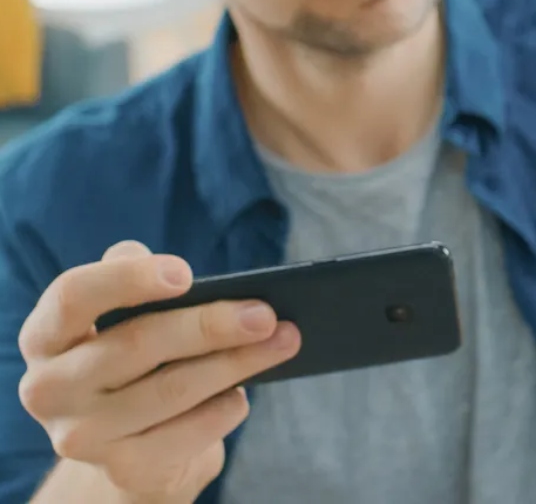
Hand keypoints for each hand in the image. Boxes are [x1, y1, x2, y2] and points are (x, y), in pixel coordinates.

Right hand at [17, 241, 300, 502]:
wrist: (127, 446)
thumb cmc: (134, 359)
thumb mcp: (125, 318)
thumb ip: (141, 281)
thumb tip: (197, 279)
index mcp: (46, 336)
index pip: (73, 296)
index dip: (128, 280)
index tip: (187, 273)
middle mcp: (49, 388)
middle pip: (138, 343)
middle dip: (211, 325)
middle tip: (268, 313)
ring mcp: (81, 435)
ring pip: (172, 389)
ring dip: (238, 363)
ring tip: (284, 341)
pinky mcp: (122, 469)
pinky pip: (187, 434)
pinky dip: (224, 409)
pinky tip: (244, 394)